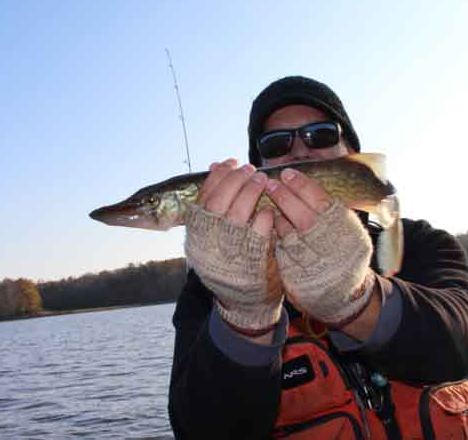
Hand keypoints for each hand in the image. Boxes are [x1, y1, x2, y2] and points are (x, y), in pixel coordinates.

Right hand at [184, 159, 282, 335]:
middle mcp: (208, 243)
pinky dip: (266, 216)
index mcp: (196, 235)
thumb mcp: (214, 235)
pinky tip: (270, 209)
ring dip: (251, 191)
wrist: (243, 305)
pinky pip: (260, 229)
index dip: (218, 176)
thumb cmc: (231, 262)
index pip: (203, 197)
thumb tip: (216, 165)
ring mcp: (229, 252)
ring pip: (238, 212)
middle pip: (219, 201)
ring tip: (262, 180)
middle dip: (236, 180)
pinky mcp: (252, 260)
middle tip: (251, 169)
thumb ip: (215, 203)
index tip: (232, 162)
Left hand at [266, 168, 375, 325]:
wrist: (344, 295)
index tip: (287, 173)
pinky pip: (282, 253)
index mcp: (347, 232)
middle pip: (305, 219)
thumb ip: (328, 208)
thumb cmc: (343, 251)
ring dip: (277, 217)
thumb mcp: (345, 228)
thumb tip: (300, 180)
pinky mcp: (299, 279)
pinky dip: (275, 237)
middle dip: (285, 198)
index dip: (303, 186)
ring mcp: (316, 266)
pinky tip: (270, 224)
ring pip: (290, 236)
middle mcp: (333, 249)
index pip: (323, 203)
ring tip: (268, 201)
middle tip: (270, 183)